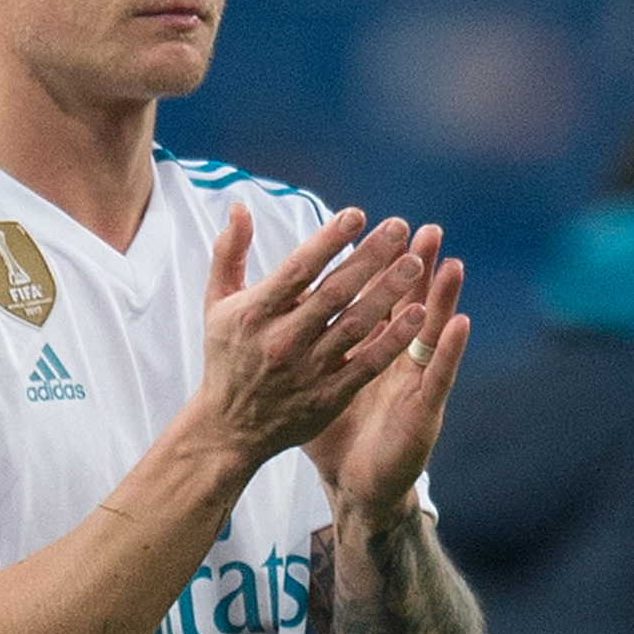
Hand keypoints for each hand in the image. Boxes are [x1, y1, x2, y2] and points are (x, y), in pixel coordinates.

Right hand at [191, 207, 428, 466]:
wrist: (229, 428)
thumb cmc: (227, 356)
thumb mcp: (217, 303)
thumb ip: (229, 253)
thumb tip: (239, 205)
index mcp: (255, 313)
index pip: (297, 269)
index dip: (328, 240)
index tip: (357, 214)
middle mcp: (282, 340)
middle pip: (333, 292)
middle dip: (369, 258)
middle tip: (399, 227)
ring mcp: (307, 370)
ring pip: (354, 325)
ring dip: (387, 293)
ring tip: (414, 263)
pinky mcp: (328, 397)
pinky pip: (366, 365)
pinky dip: (391, 341)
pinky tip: (416, 315)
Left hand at [305, 227, 468, 521]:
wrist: (355, 486)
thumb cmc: (335, 434)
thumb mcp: (313, 381)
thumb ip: (299, 344)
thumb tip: (276, 310)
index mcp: (370, 348)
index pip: (379, 297)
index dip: (382, 265)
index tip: (382, 227)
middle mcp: (399, 359)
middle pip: (412, 304)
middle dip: (418, 268)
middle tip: (426, 230)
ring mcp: (415, 382)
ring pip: (433, 333)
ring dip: (444, 298)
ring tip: (452, 263)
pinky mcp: (426, 409)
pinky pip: (439, 375)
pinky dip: (451, 349)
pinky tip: (460, 323)